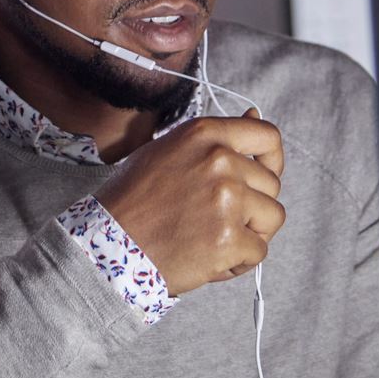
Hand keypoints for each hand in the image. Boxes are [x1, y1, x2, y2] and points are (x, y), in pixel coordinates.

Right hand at [94, 110, 284, 293]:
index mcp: (204, 134)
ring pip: (271, 218)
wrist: (106, 244)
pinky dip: (237, 262)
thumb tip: (254, 116)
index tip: (264, 175)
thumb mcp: (166, 152)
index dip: (272, 159)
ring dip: (250, 233)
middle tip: (214, 220)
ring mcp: (227, 200)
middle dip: (252, 206)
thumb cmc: (131, 201)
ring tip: (212, 239)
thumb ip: (213, 139)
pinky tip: (207, 259)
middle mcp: (220, 161)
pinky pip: (258, 252)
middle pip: (271, 185)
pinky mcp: (229, 238)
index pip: (266, 136)